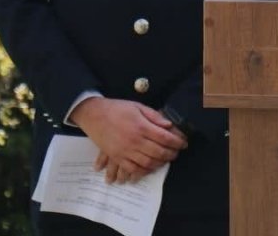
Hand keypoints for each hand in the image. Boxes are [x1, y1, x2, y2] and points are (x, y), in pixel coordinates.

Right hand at [70, 97, 187, 183]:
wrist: (94, 115)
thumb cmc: (117, 109)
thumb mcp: (138, 107)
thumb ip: (154, 116)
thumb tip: (169, 125)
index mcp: (141, 126)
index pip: (165, 137)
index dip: (177, 142)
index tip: (184, 143)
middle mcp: (134, 140)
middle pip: (158, 152)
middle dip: (171, 154)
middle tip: (176, 153)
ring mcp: (125, 151)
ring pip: (147, 163)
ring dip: (159, 163)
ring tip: (165, 160)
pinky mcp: (117, 157)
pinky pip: (132, 169)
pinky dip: (142, 171)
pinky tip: (149, 168)